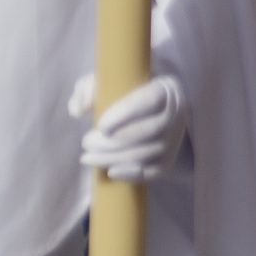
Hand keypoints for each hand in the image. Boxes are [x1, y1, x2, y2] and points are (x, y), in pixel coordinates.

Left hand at [72, 74, 188, 185]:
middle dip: (113, 142)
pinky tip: (110, 171)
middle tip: (86, 142)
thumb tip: (80, 109)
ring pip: (147, 153)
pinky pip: (153, 171)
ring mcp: (174, 139)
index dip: (126, 114)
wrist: (144, 110)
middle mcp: (176, 113)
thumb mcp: (104, 82)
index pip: (151, 99)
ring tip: (88, 157)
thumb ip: (88, 88)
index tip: (101, 125)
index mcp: (165, 88)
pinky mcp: (168, 159)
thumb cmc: (122, 92)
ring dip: (114, 158)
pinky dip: (131, 174)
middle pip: (149, 131)